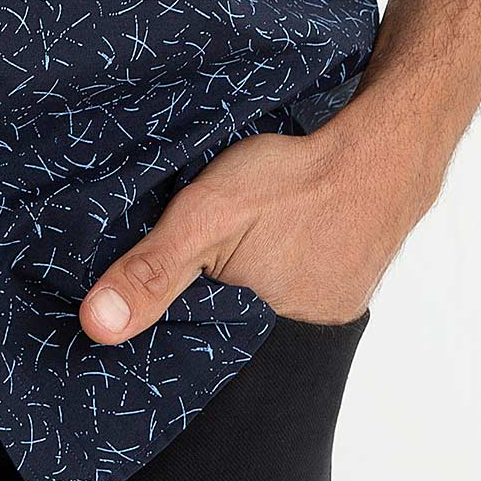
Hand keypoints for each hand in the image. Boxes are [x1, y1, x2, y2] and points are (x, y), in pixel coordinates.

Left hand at [77, 112, 440, 344]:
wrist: (385, 150)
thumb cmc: (294, 179)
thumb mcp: (206, 215)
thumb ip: (152, 270)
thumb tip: (94, 327)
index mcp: (259, 322)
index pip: (203, 330)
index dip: (186, 296)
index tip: (181, 262)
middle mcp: (302, 328)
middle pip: (240, 311)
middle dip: (226, 278)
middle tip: (232, 231)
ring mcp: (335, 308)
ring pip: (275, 293)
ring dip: (264, 264)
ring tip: (263, 225)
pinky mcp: (356, 284)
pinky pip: (309, 279)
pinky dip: (296, 256)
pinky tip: (293, 226)